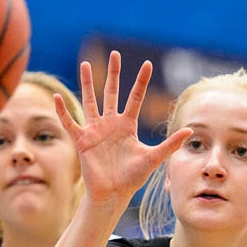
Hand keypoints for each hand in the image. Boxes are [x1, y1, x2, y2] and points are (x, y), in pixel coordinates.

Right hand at [54, 50, 190, 209]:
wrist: (113, 193)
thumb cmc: (132, 177)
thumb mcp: (153, 158)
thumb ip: (170, 144)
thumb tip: (190, 130)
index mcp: (127, 125)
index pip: (135, 97)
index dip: (140, 81)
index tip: (147, 63)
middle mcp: (110, 124)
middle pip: (111, 92)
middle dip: (113, 73)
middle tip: (115, 53)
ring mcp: (95, 130)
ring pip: (90, 101)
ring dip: (88, 83)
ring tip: (85, 65)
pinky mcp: (82, 140)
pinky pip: (70, 122)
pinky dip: (63, 111)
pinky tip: (57, 97)